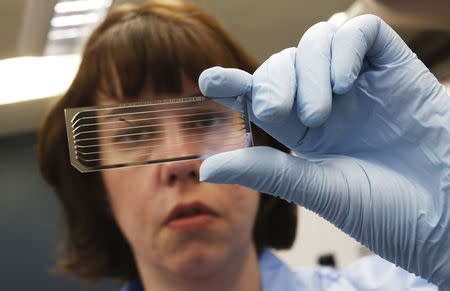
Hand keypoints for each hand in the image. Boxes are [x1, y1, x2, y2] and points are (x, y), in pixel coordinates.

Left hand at [198, 15, 449, 288]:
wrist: (446, 213)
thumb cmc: (385, 209)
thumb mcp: (316, 189)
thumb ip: (266, 171)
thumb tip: (206, 168)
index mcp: (306, 132)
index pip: (262, 97)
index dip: (235, 84)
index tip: (210, 80)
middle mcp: (328, 102)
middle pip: (283, 65)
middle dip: (272, 81)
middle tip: (278, 110)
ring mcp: (359, 83)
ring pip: (315, 44)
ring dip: (307, 71)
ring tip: (319, 111)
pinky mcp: (393, 66)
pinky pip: (358, 34)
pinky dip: (342, 50)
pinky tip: (343, 83)